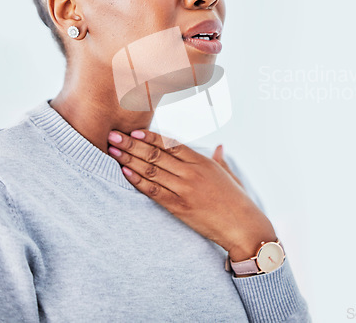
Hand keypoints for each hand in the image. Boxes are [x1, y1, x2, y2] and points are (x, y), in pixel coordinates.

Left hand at [107, 129, 276, 261]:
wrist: (243, 226)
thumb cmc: (237, 200)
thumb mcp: (229, 175)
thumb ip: (219, 159)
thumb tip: (219, 146)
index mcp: (202, 161)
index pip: (171, 143)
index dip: (150, 136)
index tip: (133, 130)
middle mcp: (191, 172)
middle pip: (156, 154)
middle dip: (131, 143)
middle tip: (113, 135)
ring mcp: (184, 189)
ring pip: (151, 170)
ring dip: (129, 159)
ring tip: (112, 150)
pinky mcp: (179, 207)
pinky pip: (154, 191)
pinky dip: (137, 181)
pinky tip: (124, 172)